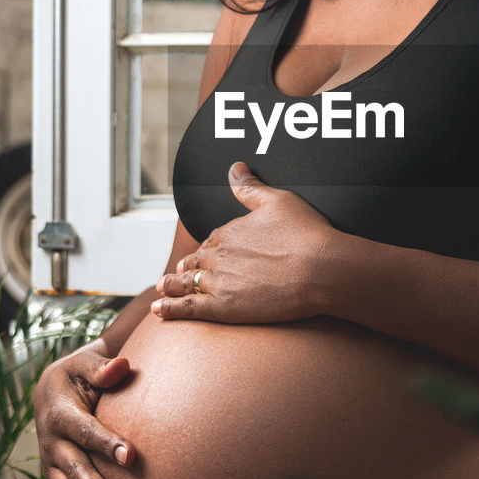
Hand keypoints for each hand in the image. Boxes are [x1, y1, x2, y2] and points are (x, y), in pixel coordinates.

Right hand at [34, 339, 134, 478]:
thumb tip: (121, 365)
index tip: (130, 457)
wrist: (52, 389)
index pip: (86, 430)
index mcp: (60, 412)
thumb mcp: (85, 363)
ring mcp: (51, 464)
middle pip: (74, 468)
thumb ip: (102, 368)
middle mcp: (51, 441)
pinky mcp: (54, 478)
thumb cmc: (78, 374)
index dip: (106, 443)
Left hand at [151, 162, 333, 322]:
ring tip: (162, 288)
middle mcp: (219, 255)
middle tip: (177, 271)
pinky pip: (188, 308)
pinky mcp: (223, 308)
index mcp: (230, 231)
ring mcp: (219, 282)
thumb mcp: (278, 201)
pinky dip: (170, 308)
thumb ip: (251, 188)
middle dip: (187, 266)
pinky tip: (158, 310)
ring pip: (187, 283)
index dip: (208, 246)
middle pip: (197, 262)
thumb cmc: (306, 234)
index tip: (206, 251)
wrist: (320, 269)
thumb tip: (234, 168)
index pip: (212, 240)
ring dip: (171, 285)